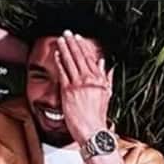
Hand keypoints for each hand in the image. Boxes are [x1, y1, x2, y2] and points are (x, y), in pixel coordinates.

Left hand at [55, 30, 113, 144]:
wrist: (92, 130)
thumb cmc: (97, 116)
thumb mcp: (106, 94)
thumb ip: (105, 78)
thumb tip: (105, 64)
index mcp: (100, 80)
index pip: (90, 59)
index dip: (83, 47)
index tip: (79, 39)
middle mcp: (90, 79)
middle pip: (80, 57)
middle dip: (73, 43)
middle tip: (68, 33)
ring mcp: (79, 84)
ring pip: (71, 61)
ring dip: (65, 49)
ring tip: (61, 39)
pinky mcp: (68, 90)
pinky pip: (63, 72)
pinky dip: (60, 62)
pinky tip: (57, 55)